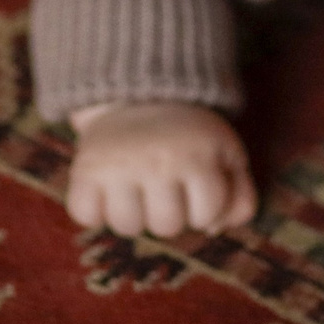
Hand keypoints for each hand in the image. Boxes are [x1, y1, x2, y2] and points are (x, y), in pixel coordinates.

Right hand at [66, 102, 256, 236]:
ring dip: (132, 215)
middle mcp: (158, 161)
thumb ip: (239, 195)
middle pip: (166, 227)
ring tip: (135, 187)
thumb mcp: (225, 154)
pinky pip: (86, 215)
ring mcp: (119, 166)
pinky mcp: (84, 169)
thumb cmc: (187, 136)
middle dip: (168, 213)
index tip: (194, 186)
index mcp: (198, 155)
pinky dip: (93, 210)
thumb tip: (216, 230)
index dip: (202, 209)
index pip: (206, 216)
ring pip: (127, 227)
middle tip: (162, 183)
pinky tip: (106, 188)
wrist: (137, 94)